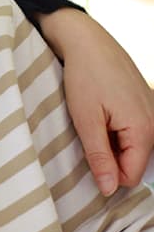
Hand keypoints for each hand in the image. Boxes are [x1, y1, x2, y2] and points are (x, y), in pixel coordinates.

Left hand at [38, 8, 153, 194]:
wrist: (88, 41)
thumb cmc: (85, 77)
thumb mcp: (85, 120)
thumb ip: (99, 157)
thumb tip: (109, 190)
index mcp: (144, 130)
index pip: (131, 176)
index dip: (106, 174)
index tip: (84, 158)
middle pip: (133, 162)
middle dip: (108, 157)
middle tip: (85, 135)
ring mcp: (152, 112)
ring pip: (131, 146)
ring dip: (110, 143)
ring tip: (91, 122)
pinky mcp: (144, 104)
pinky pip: (132, 130)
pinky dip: (114, 129)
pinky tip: (99, 113)